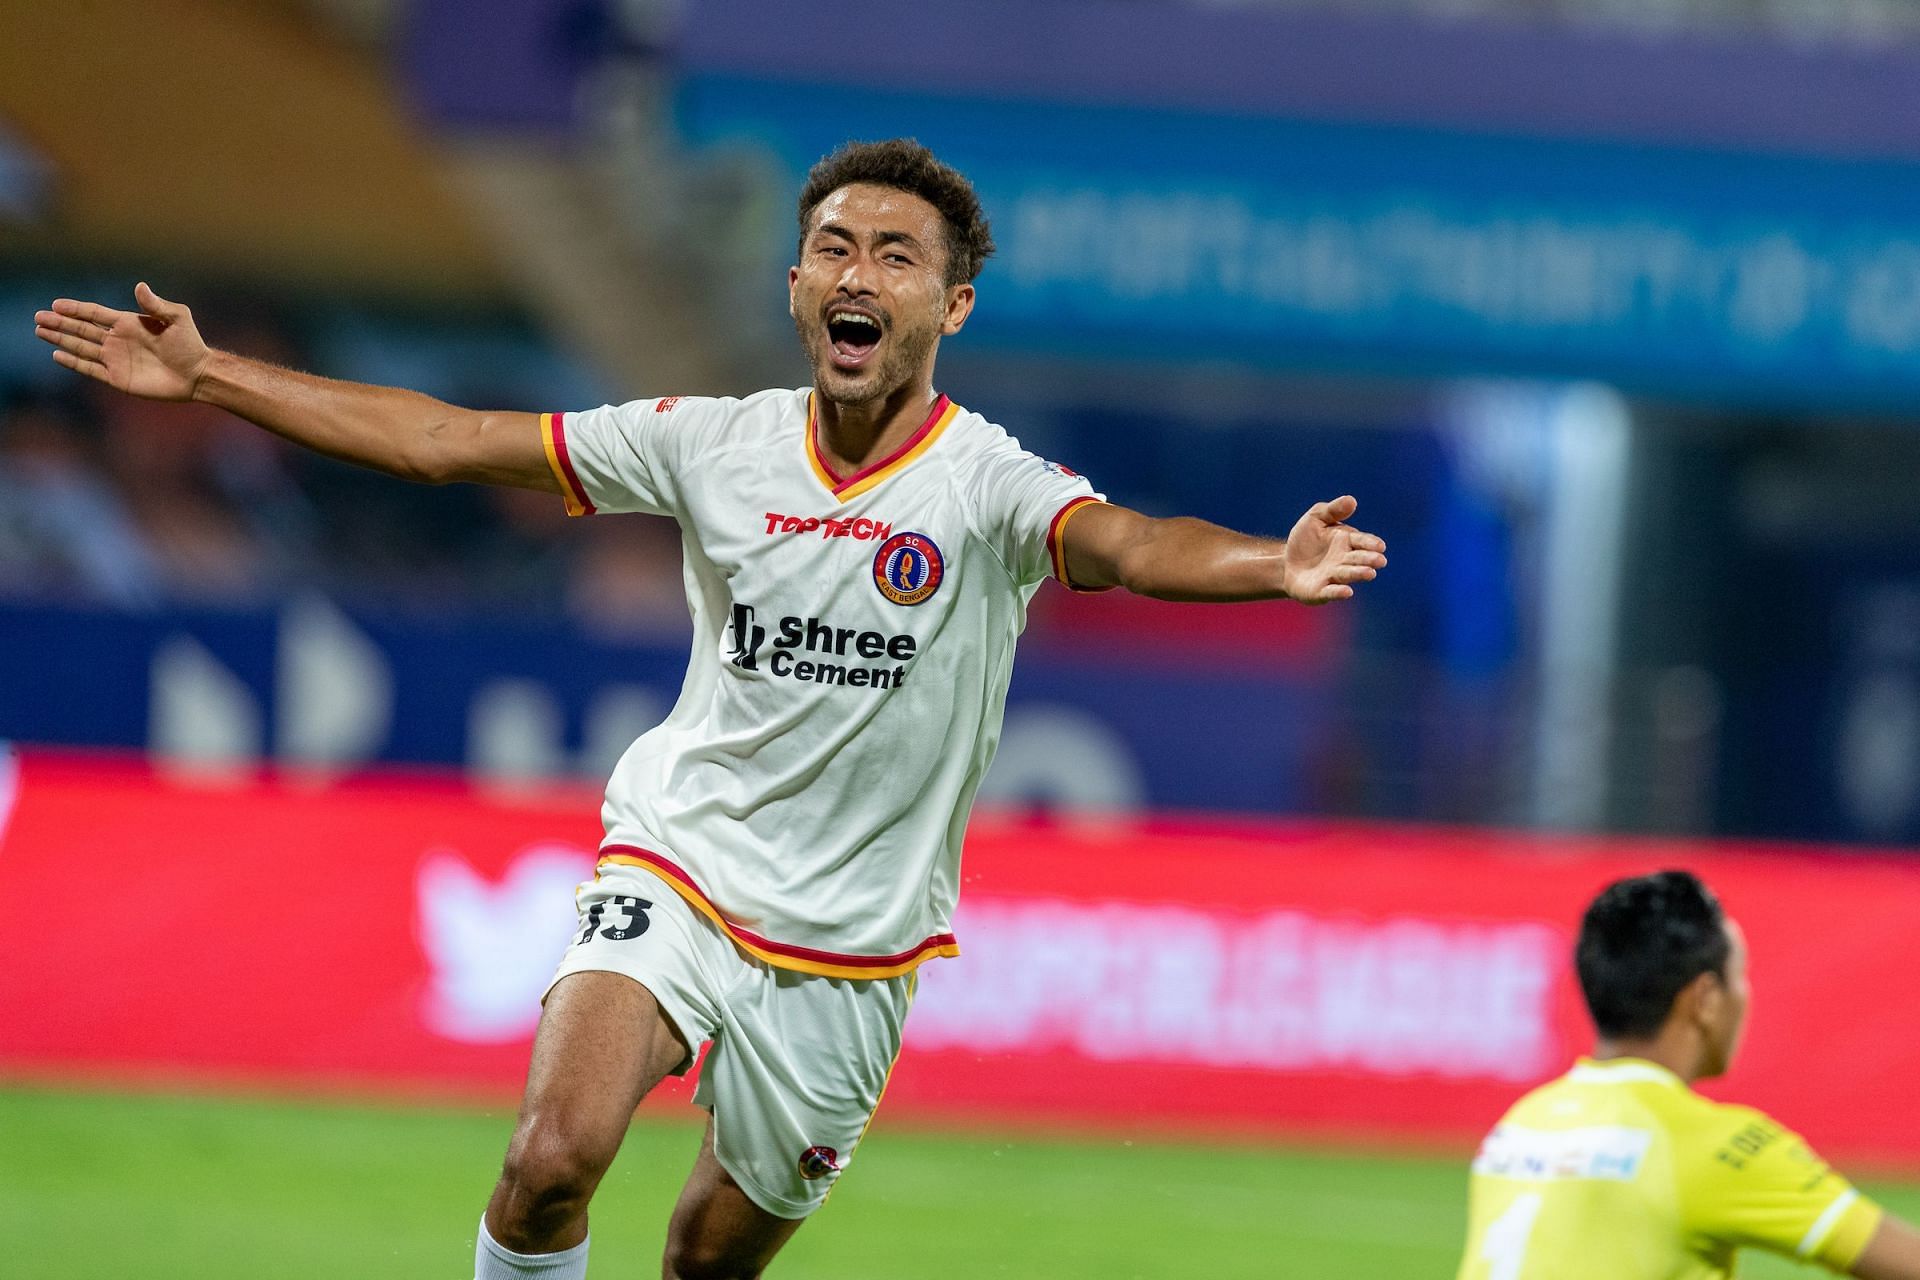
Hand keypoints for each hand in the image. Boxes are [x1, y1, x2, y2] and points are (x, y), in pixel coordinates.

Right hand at [34, 283, 210, 401]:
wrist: (198, 375)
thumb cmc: (191, 345)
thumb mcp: (177, 318)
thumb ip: (156, 304)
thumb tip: (139, 286)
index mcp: (128, 323)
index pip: (94, 313)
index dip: (75, 308)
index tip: (55, 304)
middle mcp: (118, 340)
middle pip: (81, 329)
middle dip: (59, 323)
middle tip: (37, 317)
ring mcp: (116, 359)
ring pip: (81, 347)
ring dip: (61, 339)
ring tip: (40, 331)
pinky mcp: (118, 378)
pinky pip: (90, 369)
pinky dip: (73, 362)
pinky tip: (57, 354)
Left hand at [1281, 494, 1386, 603]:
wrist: (1287, 562)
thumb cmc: (1306, 540)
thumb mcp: (1315, 519)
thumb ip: (1332, 510)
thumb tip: (1351, 500)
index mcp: (1347, 541)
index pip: (1362, 541)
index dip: (1371, 544)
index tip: (1380, 546)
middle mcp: (1345, 560)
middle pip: (1359, 559)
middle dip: (1369, 559)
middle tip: (1380, 560)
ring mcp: (1334, 577)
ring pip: (1348, 575)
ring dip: (1359, 574)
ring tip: (1370, 573)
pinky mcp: (1321, 592)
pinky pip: (1331, 592)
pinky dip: (1339, 592)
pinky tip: (1347, 592)